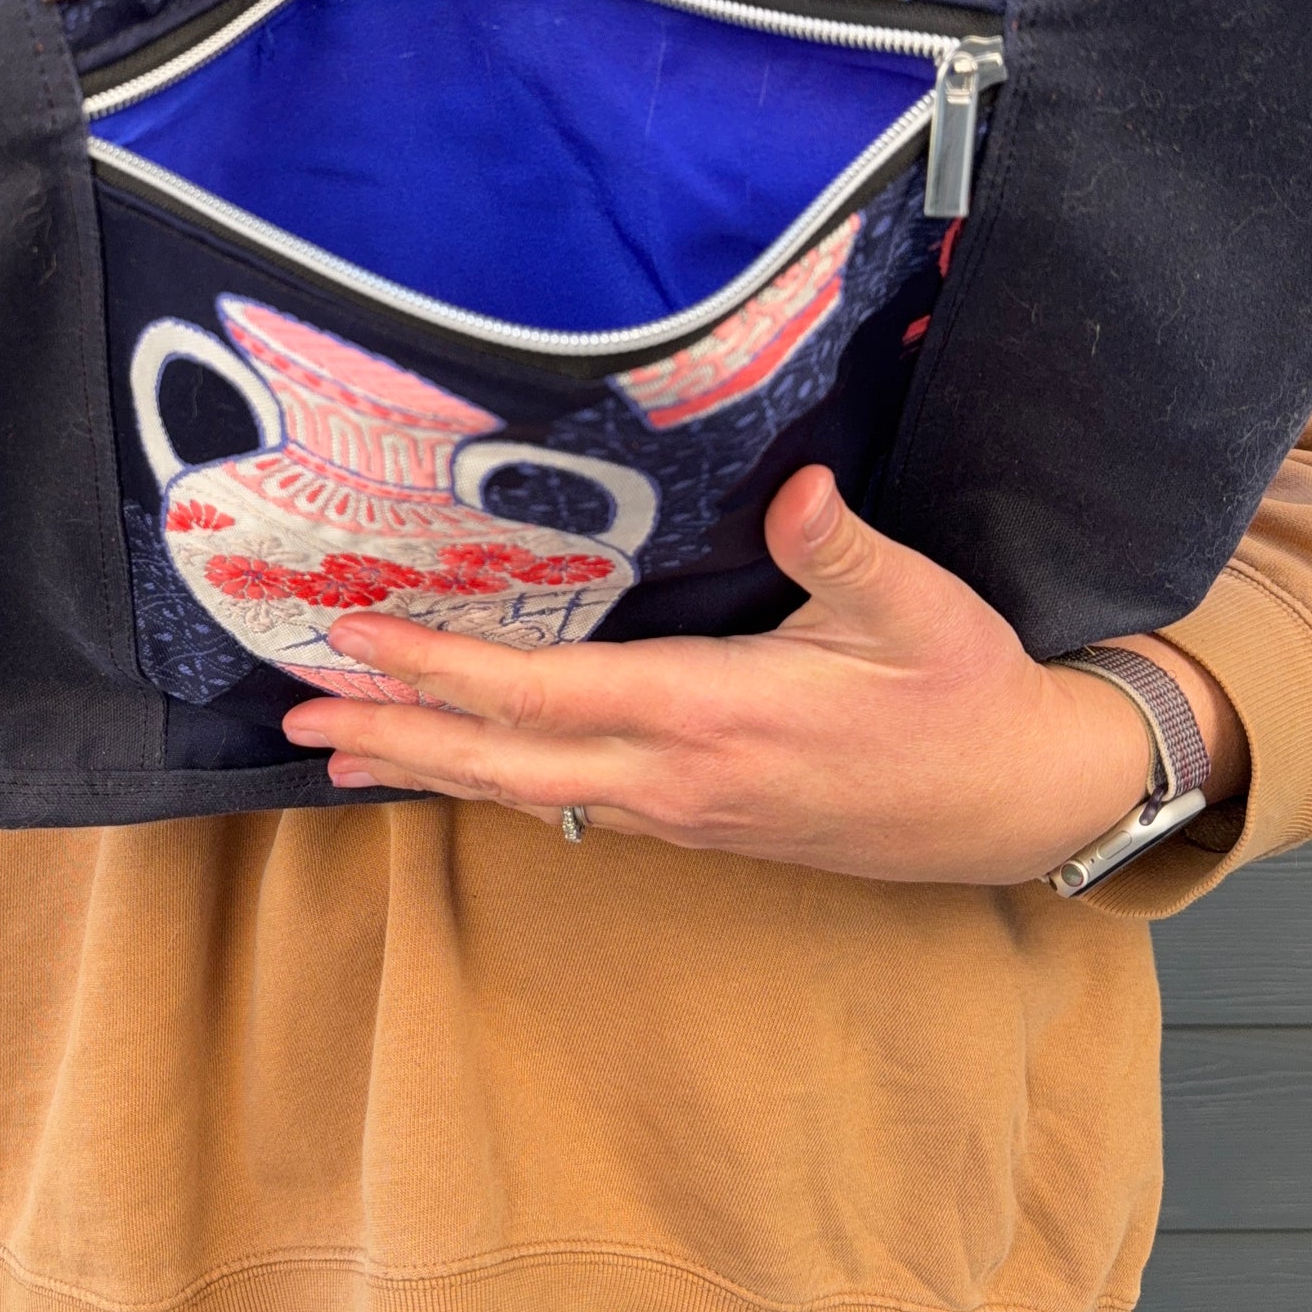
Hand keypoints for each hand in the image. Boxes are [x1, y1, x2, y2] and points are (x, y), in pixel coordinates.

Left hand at [281, 466, 1247, 886]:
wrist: (1014, 803)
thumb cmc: (968, 699)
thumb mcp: (922, 609)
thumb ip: (846, 550)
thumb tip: (799, 488)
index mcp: (717, 716)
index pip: (548, 695)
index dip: (446, 672)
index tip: (360, 644)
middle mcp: (681, 777)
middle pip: (507, 762)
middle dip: (396, 737)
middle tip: (297, 721)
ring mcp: (685, 811)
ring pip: (528, 791)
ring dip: (430, 768)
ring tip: (340, 752)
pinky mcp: (699, 822)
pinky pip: (570, 803)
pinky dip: (496, 782)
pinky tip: (461, 770)